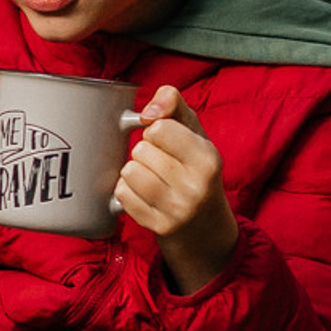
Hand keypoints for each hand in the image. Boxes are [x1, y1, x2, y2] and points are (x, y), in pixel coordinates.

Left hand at [115, 84, 237, 294]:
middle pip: (140, 150)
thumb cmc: (195, 168)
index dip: (156, 131)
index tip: (167, 142)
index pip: (158, 128)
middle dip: (145, 152)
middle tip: (162, 164)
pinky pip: (122, 195)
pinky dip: (127, 191)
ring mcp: (177, 210)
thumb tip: (149, 110)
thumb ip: (173, 103)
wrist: (205, 225)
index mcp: (208, 159)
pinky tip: (145, 194)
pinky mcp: (159, 227)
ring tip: (152, 177)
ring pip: (129, 172)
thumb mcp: (194, 131)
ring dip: (134, 171)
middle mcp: (196, 186)